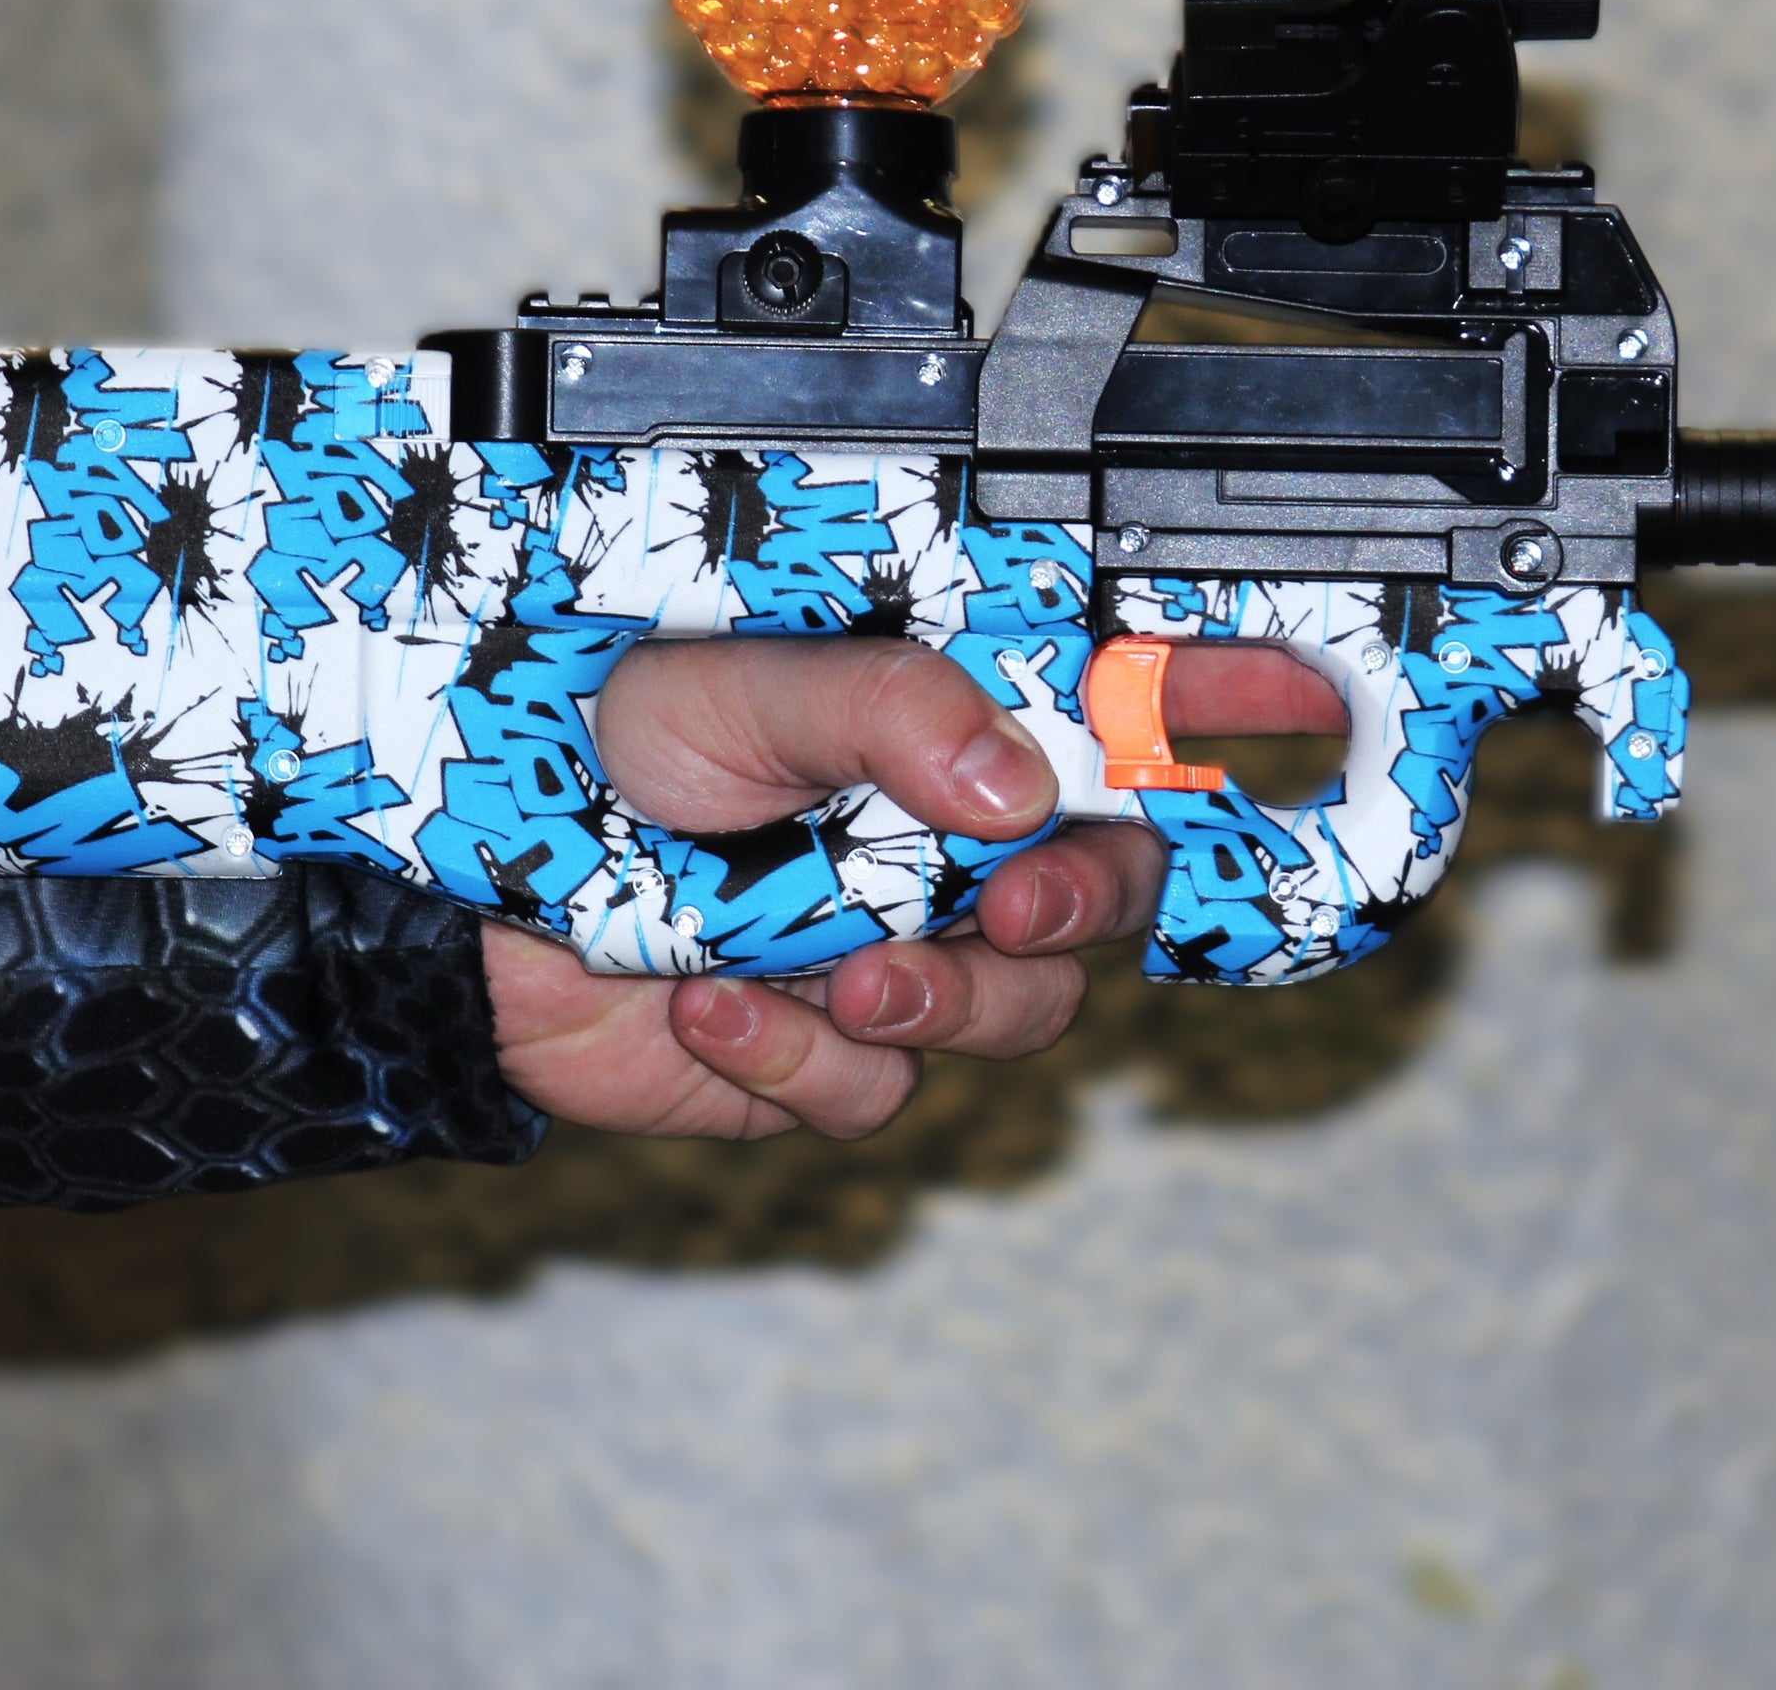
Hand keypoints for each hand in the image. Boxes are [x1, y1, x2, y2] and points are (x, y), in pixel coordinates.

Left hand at [483, 638, 1341, 1138]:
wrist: (460, 909)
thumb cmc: (590, 747)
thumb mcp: (736, 686)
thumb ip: (884, 712)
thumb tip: (1012, 783)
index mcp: (945, 722)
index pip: (1127, 705)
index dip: (1235, 705)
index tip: (1315, 703)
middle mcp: (947, 840)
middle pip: (1106, 887)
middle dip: (1074, 909)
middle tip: (1008, 910)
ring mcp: (902, 950)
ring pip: (1013, 1011)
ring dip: (935, 1001)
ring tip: (829, 971)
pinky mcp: (829, 1054)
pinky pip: (879, 1090)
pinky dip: (796, 1059)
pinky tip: (709, 1003)